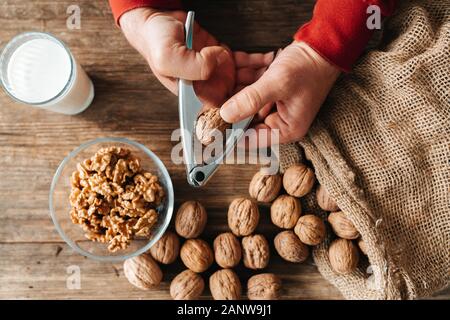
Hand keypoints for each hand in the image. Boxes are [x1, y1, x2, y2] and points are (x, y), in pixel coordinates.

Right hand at [119, 8, 272, 105]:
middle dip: (257, 96)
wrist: (157, 19)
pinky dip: (256, 61)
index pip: (219, 113)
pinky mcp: (222, 58)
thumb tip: (213, 66)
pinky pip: (244, 63)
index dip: (239, 115)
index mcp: (193, 94)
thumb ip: (191, 66)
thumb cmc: (155, 41)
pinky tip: (268, 59)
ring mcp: (216, 72)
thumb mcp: (168, 57)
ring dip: (261, 77)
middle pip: (238, 99)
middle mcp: (207, 86)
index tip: (257, 113)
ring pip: (245, 81)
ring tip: (277, 71)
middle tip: (276, 89)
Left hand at [220, 42, 339, 145]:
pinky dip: (245, 80)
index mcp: (286, 129)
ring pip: (247, 103)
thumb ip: (250, 100)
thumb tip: (225, 115)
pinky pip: (252, 91)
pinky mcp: (272, 93)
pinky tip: (236, 66)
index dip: (231, 134)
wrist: (323, 45)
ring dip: (237, 90)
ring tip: (220, 79)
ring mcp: (276, 106)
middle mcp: (280, 122)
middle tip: (209, 99)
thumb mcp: (277, 84)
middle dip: (231, 107)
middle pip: (246, 121)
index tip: (212, 128)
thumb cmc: (309, 67)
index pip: (252, 140)